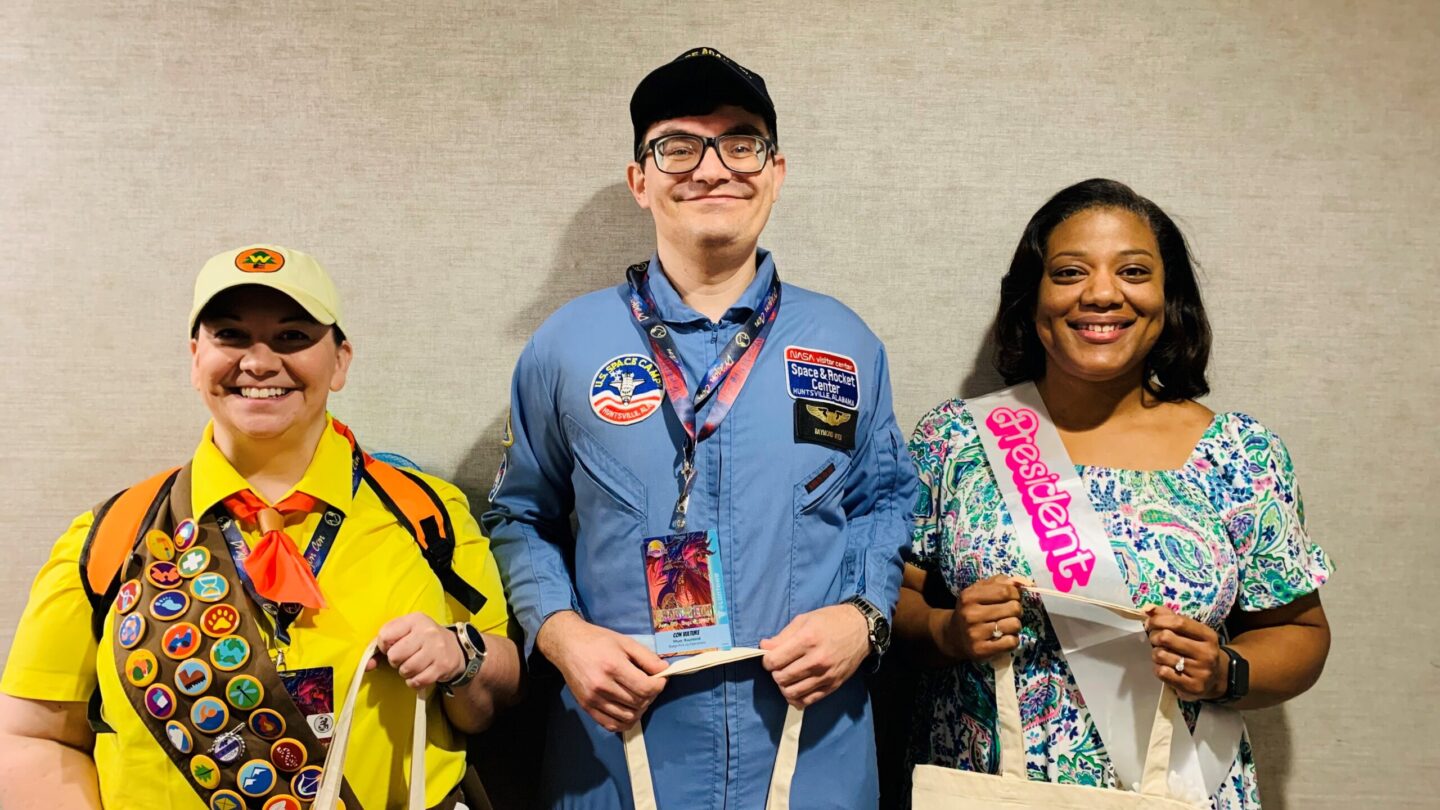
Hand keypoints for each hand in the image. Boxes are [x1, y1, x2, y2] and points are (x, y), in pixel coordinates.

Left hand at [369, 613, 463, 689]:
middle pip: (395, 655)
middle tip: (404, 658)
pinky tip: (419, 674)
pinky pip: (417, 681)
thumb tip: (367, 665)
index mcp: (414, 620)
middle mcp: (427, 632)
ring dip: (405, 672)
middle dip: (395, 661)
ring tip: (413, 665)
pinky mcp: (442, 666)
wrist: (455, 647)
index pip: (385, 636)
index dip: (384, 646)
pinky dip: (414, 682)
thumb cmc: (423, 640)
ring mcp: (436, 649)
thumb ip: (383, 646)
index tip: (392, 647)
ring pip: (406, 669)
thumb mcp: (406, 633)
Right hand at [537, 611, 667, 732]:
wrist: (567, 646)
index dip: (659, 685)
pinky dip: (625, 722)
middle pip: (638, 702)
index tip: (660, 679)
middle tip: (650, 685)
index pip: (645, 688)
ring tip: (640, 697)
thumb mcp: (625, 642)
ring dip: (640, 709)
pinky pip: (611, 725)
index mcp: (613, 667)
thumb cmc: (597, 641)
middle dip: (651, 695)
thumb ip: (647, 658)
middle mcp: (602, 686)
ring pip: (628, 717)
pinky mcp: (586, 707)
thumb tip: (665, 671)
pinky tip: (628, 710)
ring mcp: (593, 699)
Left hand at [760, 604, 869, 708]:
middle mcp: (816, 660)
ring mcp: (826, 675)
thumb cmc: (831, 621)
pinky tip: (795, 690)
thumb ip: (782, 636)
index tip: (770, 658)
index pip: (774, 661)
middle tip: (779, 666)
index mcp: (807, 640)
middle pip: (781, 678)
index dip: (767, 661)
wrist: (861, 629)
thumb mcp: (804, 620)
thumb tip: (764, 647)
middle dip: (775, 673)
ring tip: (787, 677)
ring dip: (784, 686)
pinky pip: (809, 701)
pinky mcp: (833, 685)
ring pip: (792, 692)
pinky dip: (797, 699)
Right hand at [944, 575, 1023, 661]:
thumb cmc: (972, 609)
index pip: (1006, 591)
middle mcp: (970, 614)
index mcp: (969, 596)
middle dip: (1016, 610)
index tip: (1011, 598)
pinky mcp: (981, 650)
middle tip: (1008, 613)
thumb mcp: (980, 590)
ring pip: (1015, 625)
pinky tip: (1004, 638)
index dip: (1015, 594)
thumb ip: (1001, 582)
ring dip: (1015, 626)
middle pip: (1013, 608)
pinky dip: (1012, 640)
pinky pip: (1011, 642)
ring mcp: (975, 634)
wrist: (954, 635)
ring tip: (1006, 626)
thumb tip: (1025, 582)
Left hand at [1145, 605, 1226, 700]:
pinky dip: (1158, 668)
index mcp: (1208, 636)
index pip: (1178, 622)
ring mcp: (1201, 672)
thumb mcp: (1190, 631)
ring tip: (1162, 655)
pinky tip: (1165, 668)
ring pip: (1161, 655)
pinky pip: (1162, 672)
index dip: (1158, 620)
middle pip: (1166, 638)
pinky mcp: (1192, 687)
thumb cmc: (1197, 649)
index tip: (1149, 622)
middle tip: (1155, 640)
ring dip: (1155, 654)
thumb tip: (1147, 608)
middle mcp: (1207, 653)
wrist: (1216, 678)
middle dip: (1154, 637)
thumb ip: (1169, 617)